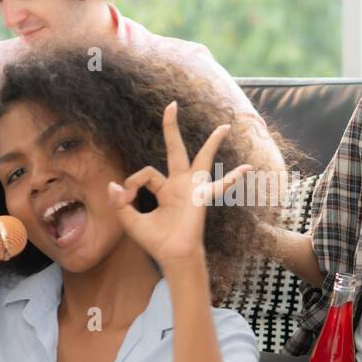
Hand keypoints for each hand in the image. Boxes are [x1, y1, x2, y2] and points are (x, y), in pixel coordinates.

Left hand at [107, 101, 250, 271]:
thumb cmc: (156, 241)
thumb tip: (114, 184)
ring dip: (213, 143)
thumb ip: (120, 202)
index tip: (126, 198)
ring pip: (203, 159)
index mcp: (164, 189)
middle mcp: (180, 184)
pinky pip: (219, 187)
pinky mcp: (200, 198)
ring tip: (224, 127)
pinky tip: (247, 169)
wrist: (172, 256)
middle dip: (171, 127)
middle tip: (171, 105)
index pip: (145, 173)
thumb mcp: (131, 220)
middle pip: (176, 150)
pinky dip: (232, 179)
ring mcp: (193, 189)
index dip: (132, 183)